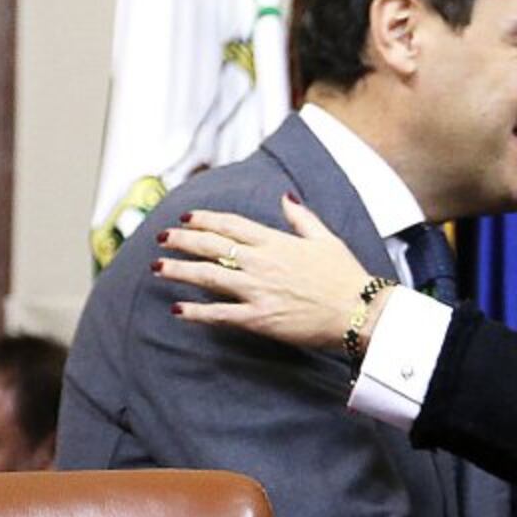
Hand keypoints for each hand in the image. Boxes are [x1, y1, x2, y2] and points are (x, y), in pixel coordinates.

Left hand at [158, 196, 374, 348]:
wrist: (359, 312)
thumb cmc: (346, 276)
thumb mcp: (326, 239)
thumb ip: (301, 218)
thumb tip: (285, 197)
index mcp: (276, 241)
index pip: (230, 224)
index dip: (204, 219)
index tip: (186, 218)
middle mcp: (261, 262)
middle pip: (210, 245)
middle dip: (181, 240)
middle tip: (161, 237)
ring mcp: (257, 290)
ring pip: (207, 276)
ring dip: (179, 270)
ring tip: (158, 267)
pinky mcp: (259, 318)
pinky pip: (219, 314)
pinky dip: (196, 311)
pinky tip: (178, 309)